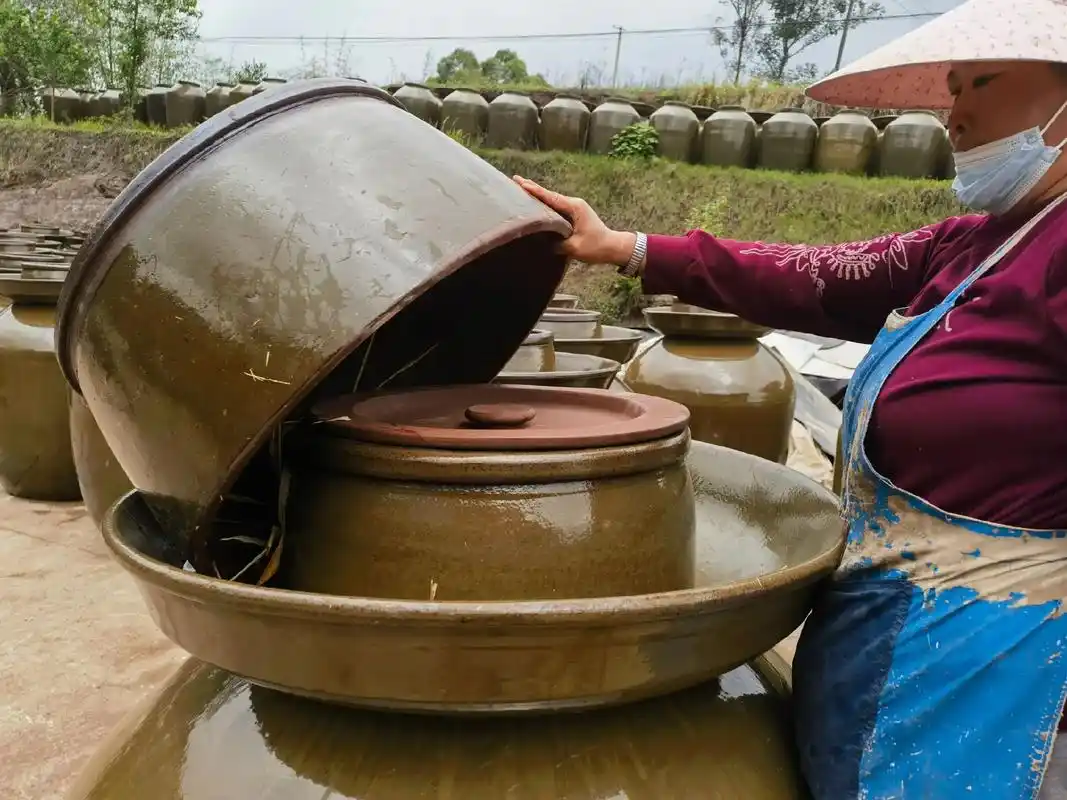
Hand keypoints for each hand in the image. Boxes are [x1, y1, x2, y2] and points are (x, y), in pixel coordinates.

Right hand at [513, 176, 636, 265]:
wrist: (613, 247)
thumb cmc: (596, 247)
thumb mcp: (575, 248)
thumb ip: (557, 244)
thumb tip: (543, 242)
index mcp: (575, 208)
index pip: (551, 198)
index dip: (535, 191)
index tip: (521, 183)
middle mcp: (574, 204)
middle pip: (550, 195)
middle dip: (533, 188)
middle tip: (515, 180)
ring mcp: (575, 208)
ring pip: (552, 200)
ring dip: (538, 195)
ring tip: (521, 189)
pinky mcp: (574, 215)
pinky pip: (556, 208)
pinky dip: (545, 204)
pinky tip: (535, 205)